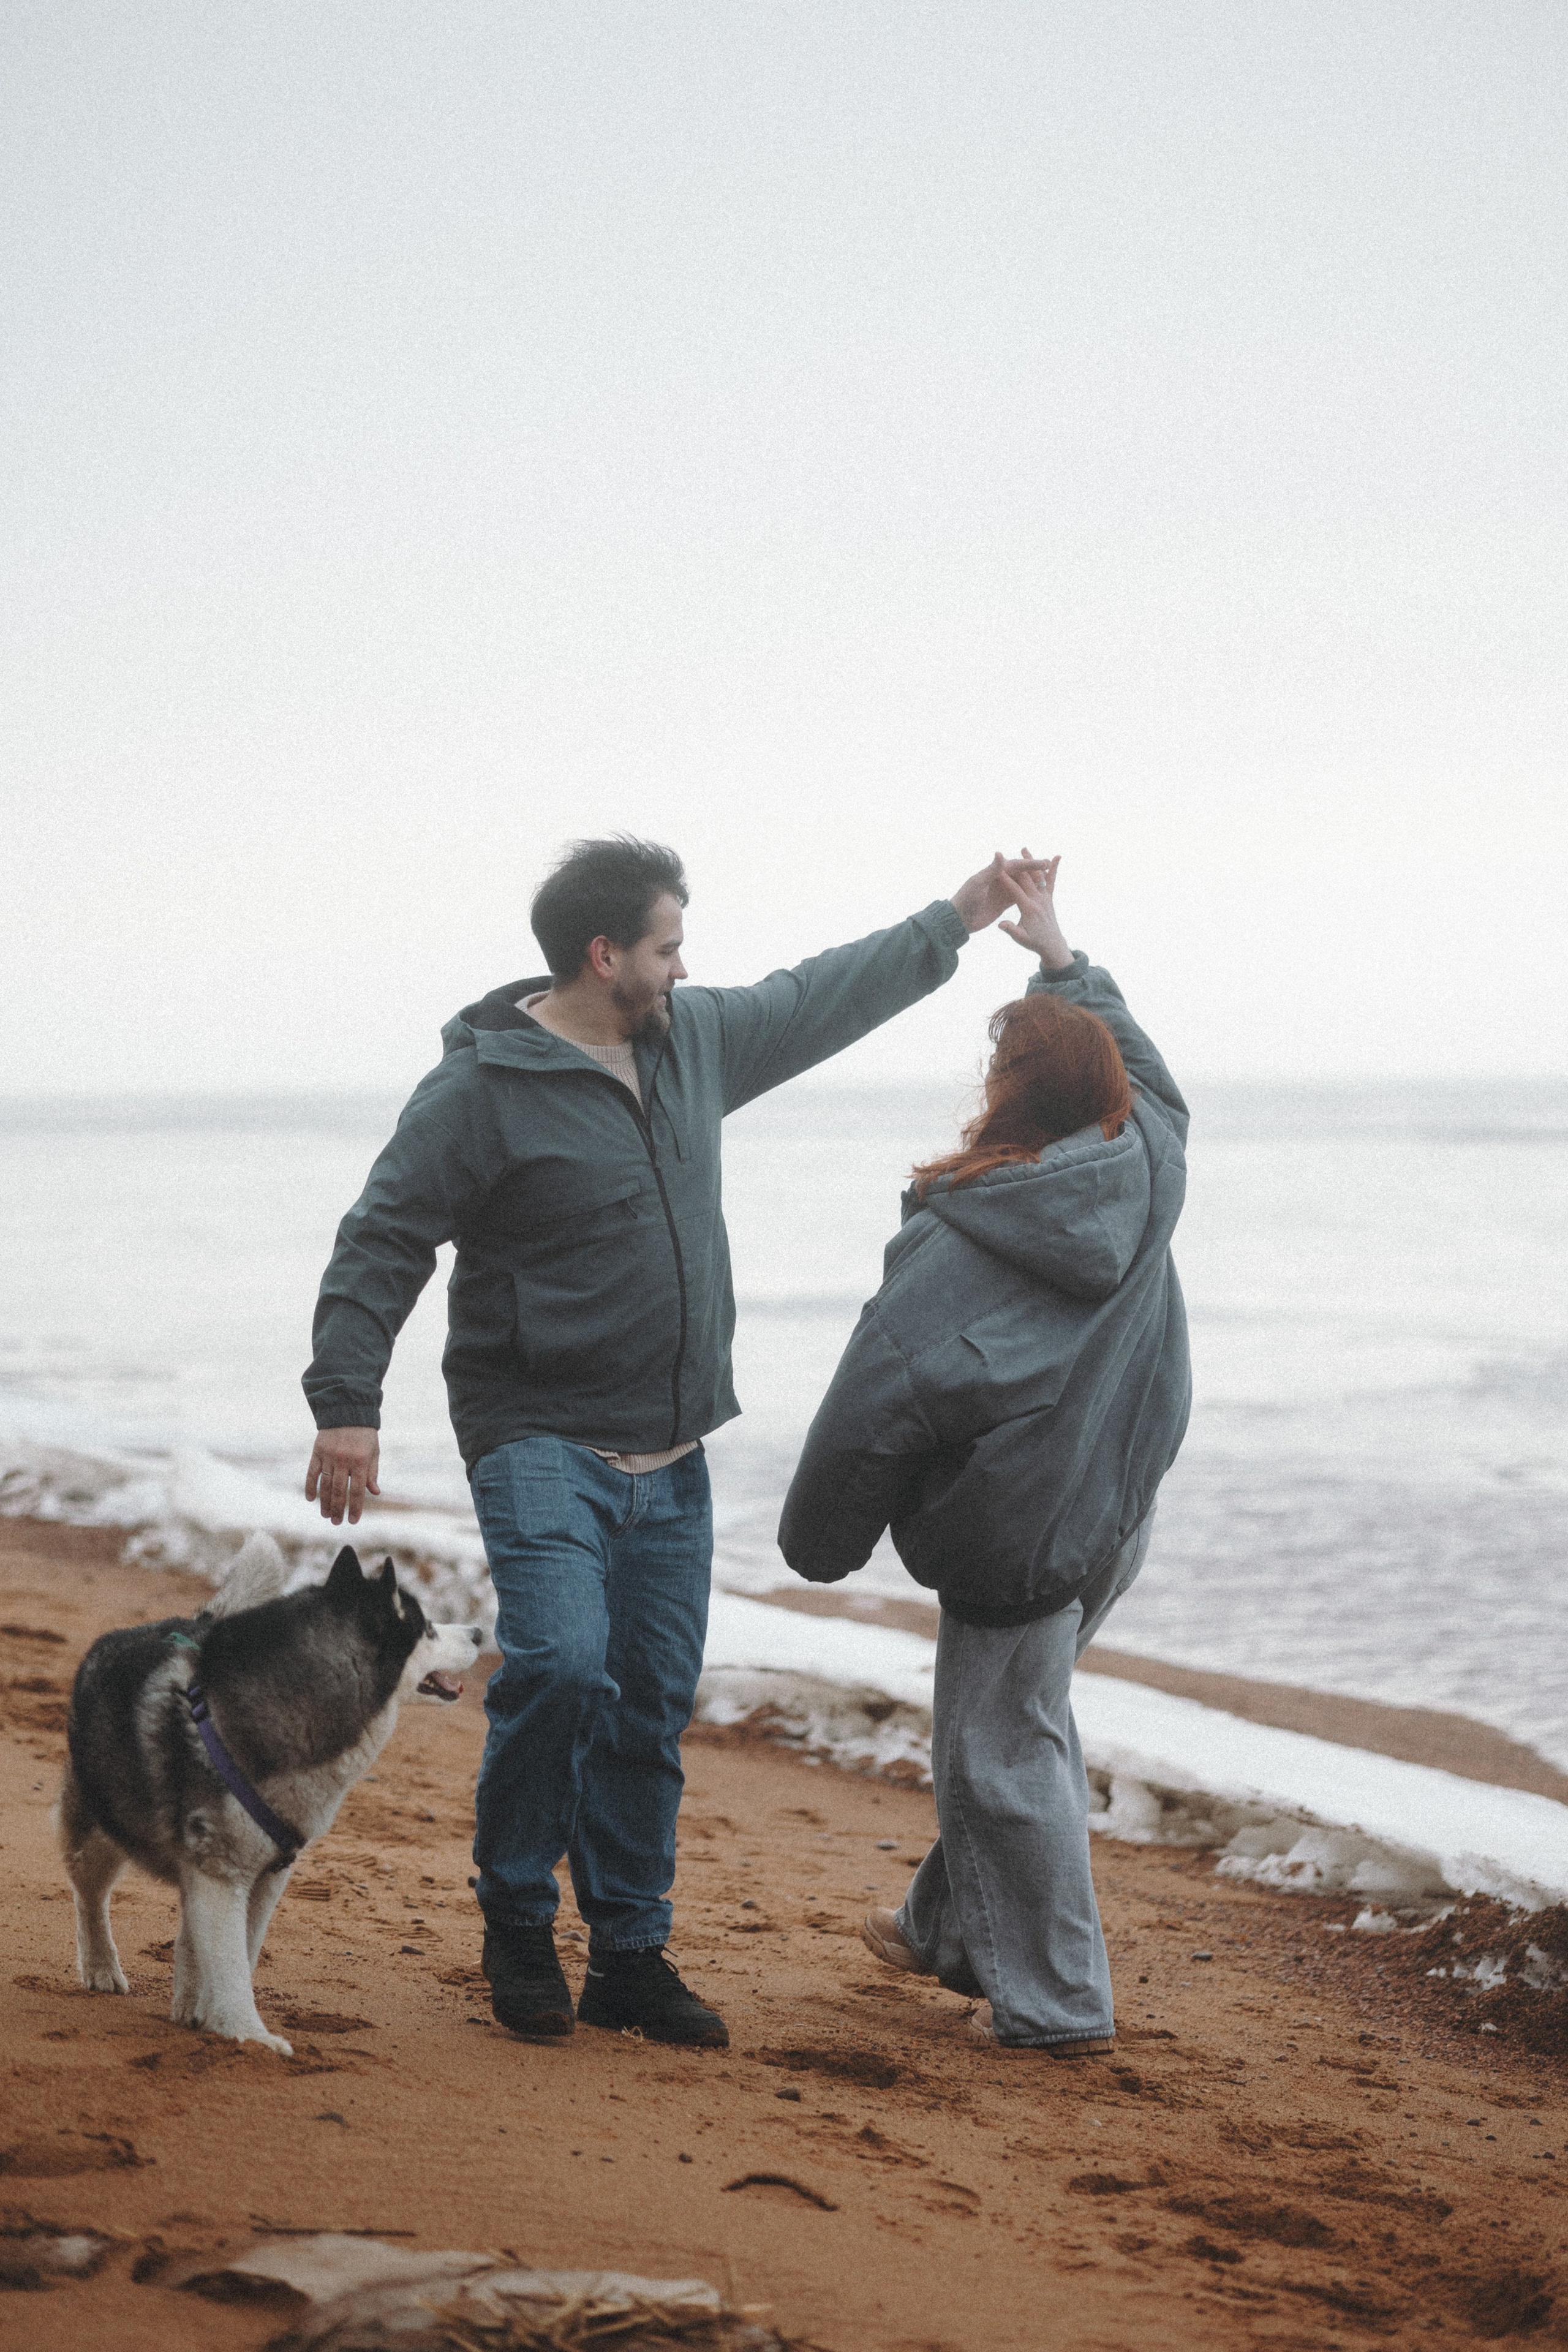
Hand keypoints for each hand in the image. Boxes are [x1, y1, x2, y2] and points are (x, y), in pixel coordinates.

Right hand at [306, 1426, 380, 1525]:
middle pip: (339, 1491)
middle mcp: (344, 1460)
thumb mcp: (373, 1452)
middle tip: (336, 1522)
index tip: (353, 1521)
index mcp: (360, 1462)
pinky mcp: (317, 1452)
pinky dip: (310, 1486)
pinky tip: (310, 1499)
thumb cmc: (364, 1434)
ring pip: (325, 1485)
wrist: (347, 1410)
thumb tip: (375, 1493)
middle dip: (338, 1509)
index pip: (358, 1491)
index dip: (356, 1507)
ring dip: (324, 1502)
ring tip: (325, 1515)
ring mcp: (329, 1456)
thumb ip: (372, 1473)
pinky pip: (312, 1472)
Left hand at [949, 850, 1057, 933]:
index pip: (1016, 865)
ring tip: (1048, 879)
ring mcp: (1002, 891)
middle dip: (1035, 870)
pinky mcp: (1003, 903)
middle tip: (1050, 866)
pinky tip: (1039, 894)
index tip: (1044, 862)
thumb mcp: (979, 883)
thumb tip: (1000, 853)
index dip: (1030, 864)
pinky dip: (1028, 893)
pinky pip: (1019, 896)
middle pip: (1021, 873)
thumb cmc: (966, 899)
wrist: (960, 919)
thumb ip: (992, 870)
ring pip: (1021, 884)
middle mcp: (999, 879)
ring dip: (1033, 881)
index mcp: (994, 872)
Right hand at [997, 850, 1073, 968]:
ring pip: (1038, 875)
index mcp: (1029, 909)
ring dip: (1031, 862)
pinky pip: (1051, 881)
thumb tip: (1001, 924)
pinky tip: (1057, 857)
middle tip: (1008, 851)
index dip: (1006, 879)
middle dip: (1017, 864)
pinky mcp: (1049, 898)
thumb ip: (1011, 930)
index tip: (997, 869)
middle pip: (1027, 878)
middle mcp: (1039, 900)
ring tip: (1024, 849)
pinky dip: (1054, 869)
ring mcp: (1045, 897)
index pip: (1015, 890)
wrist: (1052, 944)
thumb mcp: (1021, 938)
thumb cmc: (1034, 942)